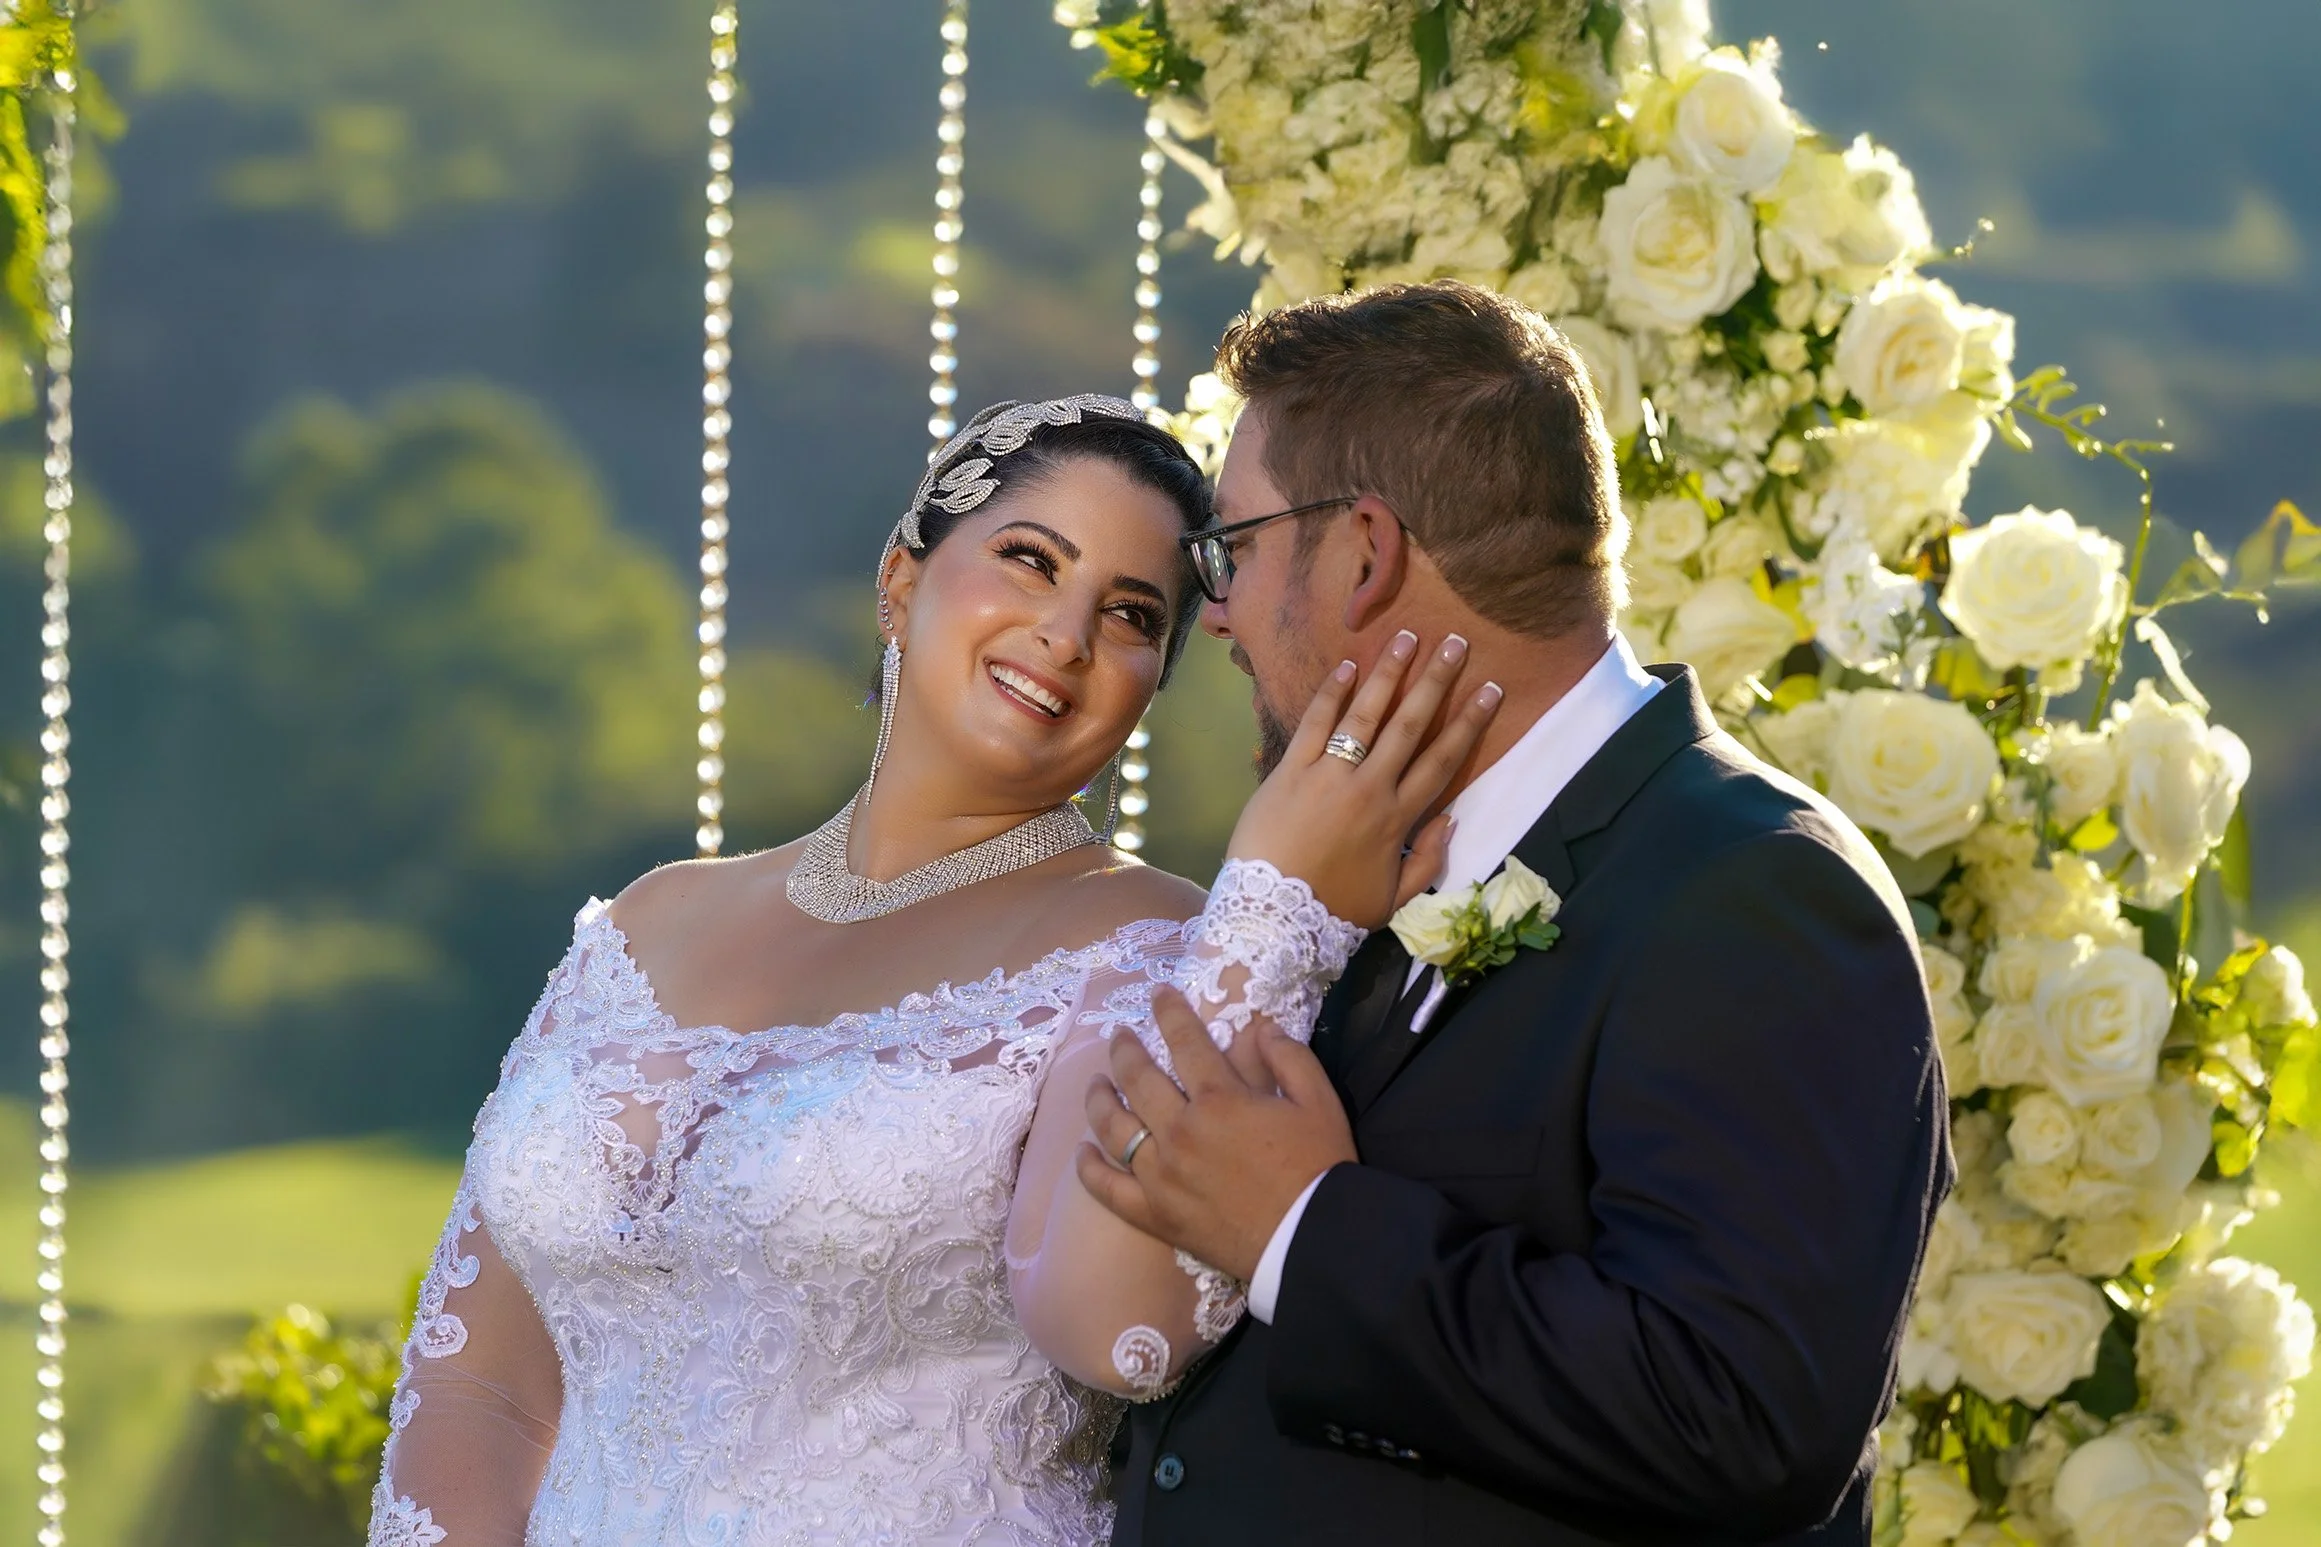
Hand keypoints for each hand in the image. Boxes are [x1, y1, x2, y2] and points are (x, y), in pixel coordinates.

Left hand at [1076, 987, 1355, 1280]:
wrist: (1312, 1240)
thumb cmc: (1319, 1168)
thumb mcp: (1319, 1101)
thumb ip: (1288, 1056)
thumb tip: (1260, 1027)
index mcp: (1219, 1098)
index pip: (1185, 1041)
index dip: (1169, 1012)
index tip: (1158, 994)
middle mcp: (1179, 1131)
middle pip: (1138, 1078)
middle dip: (1125, 1049)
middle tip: (1119, 1036)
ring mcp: (1160, 1175)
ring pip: (1113, 1128)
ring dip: (1099, 1099)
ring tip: (1096, 1083)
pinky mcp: (1154, 1214)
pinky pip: (1108, 1189)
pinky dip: (1090, 1168)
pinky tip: (1082, 1151)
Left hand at [1227, 630, 1501, 927]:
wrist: (1272, 919)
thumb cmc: (1333, 911)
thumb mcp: (1393, 899)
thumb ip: (1428, 861)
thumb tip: (1451, 819)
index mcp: (1398, 819)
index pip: (1442, 761)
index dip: (1469, 724)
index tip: (1490, 690)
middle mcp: (1369, 789)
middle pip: (1410, 726)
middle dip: (1436, 681)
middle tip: (1455, 642)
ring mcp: (1327, 776)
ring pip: (1365, 715)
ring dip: (1388, 674)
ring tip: (1407, 638)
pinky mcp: (1289, 772)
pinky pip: (1313, 724)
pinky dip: (1330, 693)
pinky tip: (1347, 665)